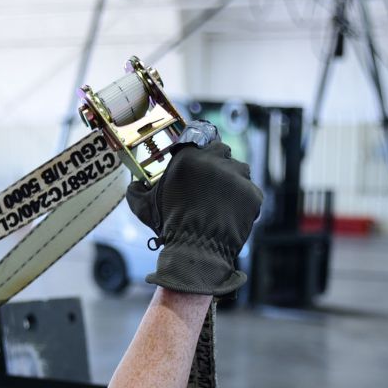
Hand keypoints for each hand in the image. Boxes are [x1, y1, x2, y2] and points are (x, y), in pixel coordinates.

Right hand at [126, 140, 262, 295]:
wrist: (196, 250)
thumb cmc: (168, 226)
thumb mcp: (143, 206)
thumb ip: (136, 190)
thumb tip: (134, 185)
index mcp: (190, 156)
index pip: (202, 138)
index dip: (203, 150)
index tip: (202, 160)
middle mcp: (216, 161)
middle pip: (223, 152)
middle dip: (219, 163)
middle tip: (211, 183)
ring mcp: (237, 177)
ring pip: (240, 171)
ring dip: (233, 180)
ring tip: (222, 200)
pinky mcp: (253, 194)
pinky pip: (251, 192)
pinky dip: (244, 201)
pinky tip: (231, 213)